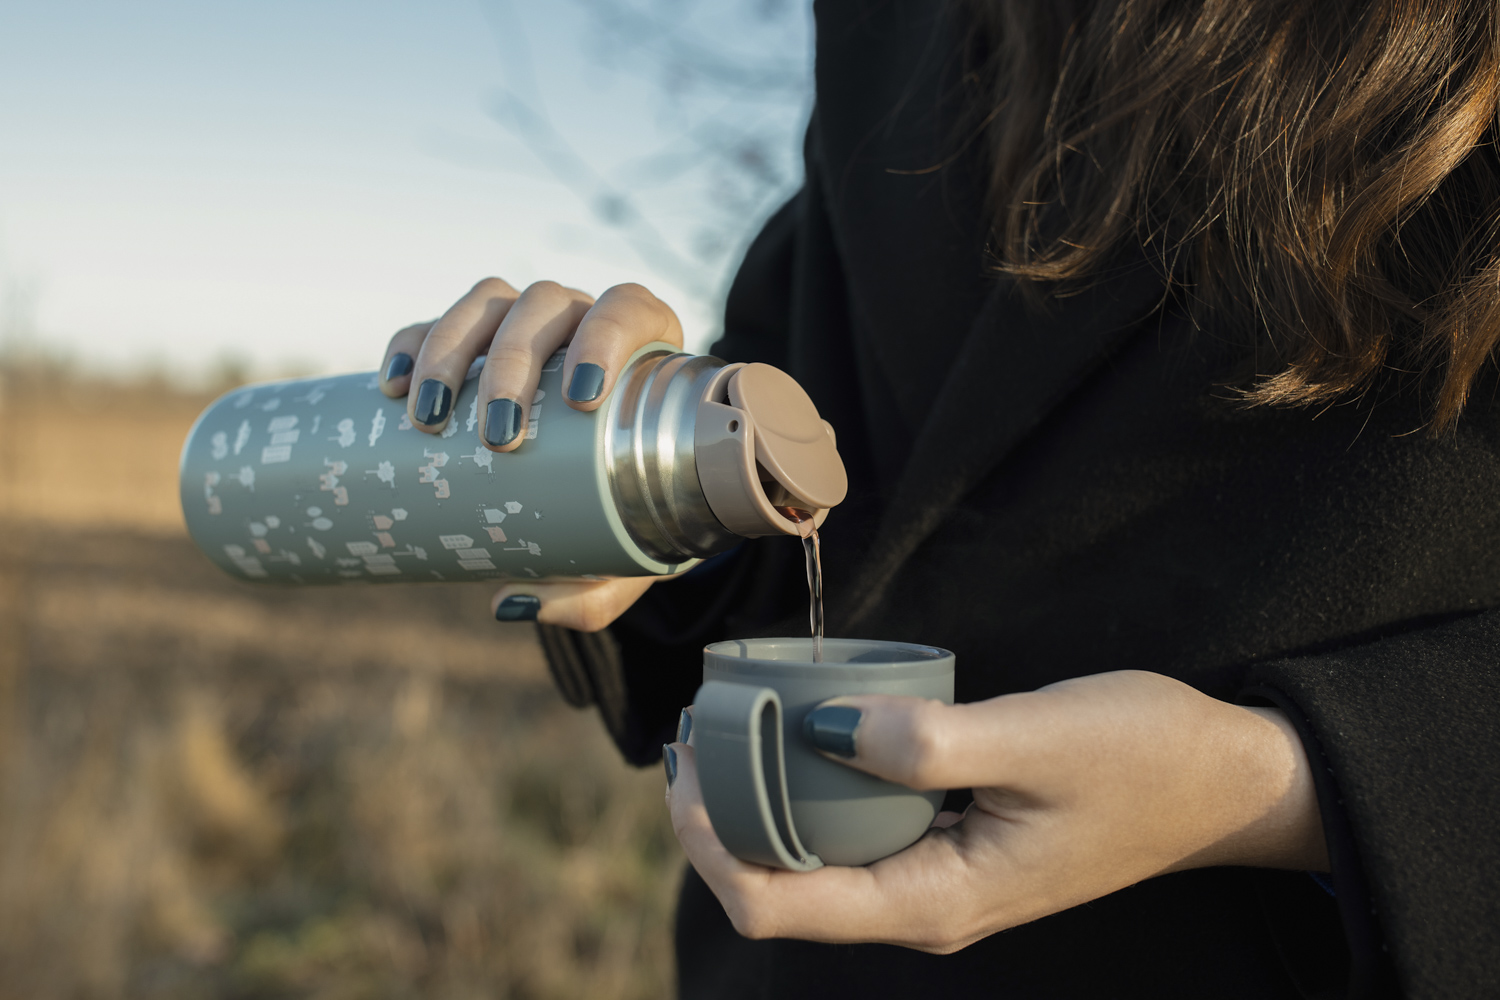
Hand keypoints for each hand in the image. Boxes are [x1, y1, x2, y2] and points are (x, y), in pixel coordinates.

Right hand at [380, 278, 684, 630]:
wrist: (623, 487)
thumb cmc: (636, 514)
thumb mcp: (628, 555)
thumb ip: (589, 591)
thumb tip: (511, 603)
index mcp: (644, 349)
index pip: (628, 310)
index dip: (606, 337)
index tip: (582, 397)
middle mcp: (583, 321)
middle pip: (546, 306)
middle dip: (514, 365)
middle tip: (497, 435)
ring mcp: (526, 322)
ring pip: (490, 302)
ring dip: (453, 347)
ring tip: (428, 416)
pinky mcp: (474, 337)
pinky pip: (437, 321)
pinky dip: (411, 342)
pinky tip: (391, 385)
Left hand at [666, 669, 1327, 952]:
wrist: (1223, 783)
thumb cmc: (1142, 758)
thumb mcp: (1037, 738)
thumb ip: (927, 742)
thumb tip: (821, 727)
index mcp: (934, 901)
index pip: (780, 904)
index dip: (713, 846)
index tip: (684, 768)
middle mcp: (923, 908)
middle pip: (781, 889)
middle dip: (717, 822)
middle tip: (689, 734)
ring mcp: (936, 883)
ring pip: (812, 863)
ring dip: (757, 806)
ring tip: (720, 730)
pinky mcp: (949, 850)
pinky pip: (852, 835)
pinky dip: (808, 792)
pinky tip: (795, 737)